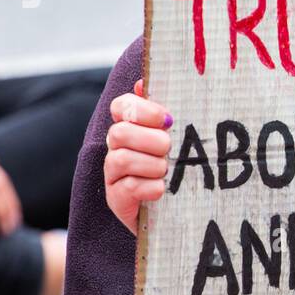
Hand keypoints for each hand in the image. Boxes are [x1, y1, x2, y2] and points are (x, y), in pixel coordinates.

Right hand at [105, 79, 171, 234]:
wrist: (180, 213)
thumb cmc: (181, 169)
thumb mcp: (180, 138)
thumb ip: (164, 111)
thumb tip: (143, 81)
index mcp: (131, 127)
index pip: (121, 106)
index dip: (142, 110)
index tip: (167, 119)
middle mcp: (117, 148)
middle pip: (119, 132)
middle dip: (149, 139)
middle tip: (169, 148)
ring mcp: (113, 175)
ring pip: (121, 159)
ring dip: (150, 164)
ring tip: (166, 171)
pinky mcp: (116, 200)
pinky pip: (126, 187)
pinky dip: (148, 187)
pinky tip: (162, 190)